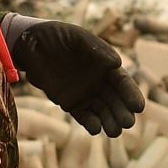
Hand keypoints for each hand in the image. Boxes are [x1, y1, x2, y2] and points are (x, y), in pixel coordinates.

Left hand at [6, 17, 143, 135]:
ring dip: (109, 121)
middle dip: (122, 112)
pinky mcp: (69, 103)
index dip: (131, 94)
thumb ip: (95, 48)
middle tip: (128, 123)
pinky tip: (95, 129)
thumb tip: (116, 63)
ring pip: (102, 111)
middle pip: (115, 100)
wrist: (29, 45)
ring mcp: (85, 93)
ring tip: (114, 131)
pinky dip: (90, 123)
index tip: (138, 107)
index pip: (122, 82)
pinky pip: (83, 116)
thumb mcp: (75, 37)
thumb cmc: (55, 35)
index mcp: (104, 65)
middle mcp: (98, 81)